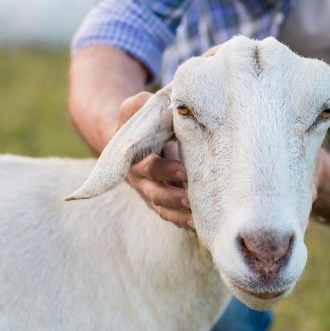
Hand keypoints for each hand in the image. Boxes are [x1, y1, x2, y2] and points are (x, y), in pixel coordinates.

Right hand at [119, 92, 193, 229]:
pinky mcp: (160, 201)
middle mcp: (140, 180)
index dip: (165, 170)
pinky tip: (199, 227)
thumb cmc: (139, 122)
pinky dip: (182, 222)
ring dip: (179, 215)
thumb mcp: (134, 109)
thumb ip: (140, 106)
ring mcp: (149, 193)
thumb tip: (156, 103)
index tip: (184, 170)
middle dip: (174, 197)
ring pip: (162, 209)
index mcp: (134, 158)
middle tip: (193, 199)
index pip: (148, 167)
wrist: (129, 140)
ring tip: (197, 219)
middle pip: (155, 193)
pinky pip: (170, 216)